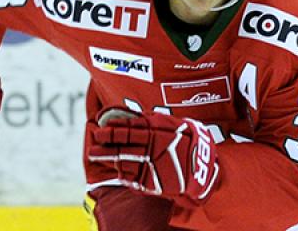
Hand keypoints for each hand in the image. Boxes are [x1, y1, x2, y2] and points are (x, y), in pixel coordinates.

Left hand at [88, 109, 219, 206]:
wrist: (203, 169)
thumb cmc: (190, 142)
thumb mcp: (175, 124)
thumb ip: (155, 120)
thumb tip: (137, 115)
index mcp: (156, 132)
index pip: (128, 128)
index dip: (113, 128)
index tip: (101, 126)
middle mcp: (150, 148)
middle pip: (121, 144)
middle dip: (105, 142)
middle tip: (94, 140)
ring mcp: (149, 165)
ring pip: (122, 160)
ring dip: (108, 157)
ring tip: (95, 155)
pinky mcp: (150, 181)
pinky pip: (130, 176)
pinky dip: (121, 171)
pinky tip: (115, 168)